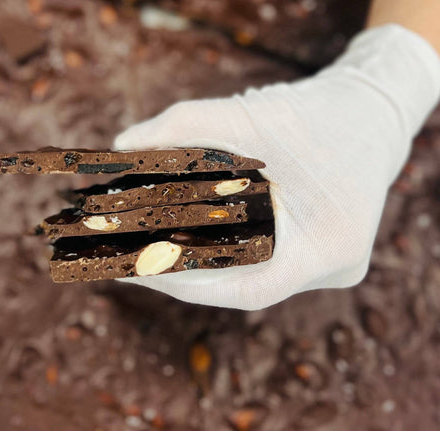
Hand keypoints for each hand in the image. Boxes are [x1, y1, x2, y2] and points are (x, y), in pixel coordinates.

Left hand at [114, 25, 439, 309]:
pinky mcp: (322, 258)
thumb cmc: (316, 113)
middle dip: (184, 274)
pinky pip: (266, 263)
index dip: (188, 283)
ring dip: (201, 264)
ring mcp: (331, 267)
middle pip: (246, 284)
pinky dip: (225, 253)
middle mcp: (334, 266)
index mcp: (331, 243)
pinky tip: (187, 239)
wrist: (369, 115)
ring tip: (147, 249)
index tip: (138, 269)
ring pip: (254, 276)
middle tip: (129, 260)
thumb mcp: (250, 113)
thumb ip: (185, 123)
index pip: (249, 288)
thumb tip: (122, 143)